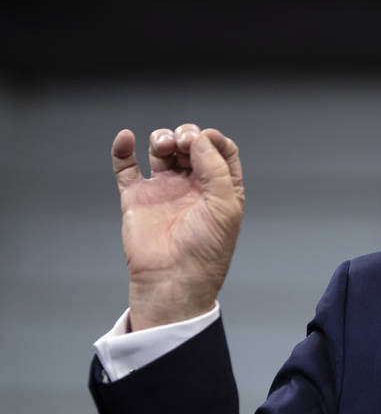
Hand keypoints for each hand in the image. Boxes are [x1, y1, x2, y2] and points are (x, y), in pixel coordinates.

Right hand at [111, 123, 244, 329]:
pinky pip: (126, 167)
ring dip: (162, 138)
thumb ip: (216, 168)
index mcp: (220, 188)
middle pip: (190, 145)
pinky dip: (123, 149)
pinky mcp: (137, 197)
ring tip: (164, 147)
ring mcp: (164, 189)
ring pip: (162, 150)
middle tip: (183, 143)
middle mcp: (193, 185)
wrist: (173, 279)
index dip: (212, 138)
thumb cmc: (206, 249)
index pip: (219, 150)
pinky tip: (125, 138)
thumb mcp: (225, 206)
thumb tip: (200, 138)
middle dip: (186, 135)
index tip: (203, 139)